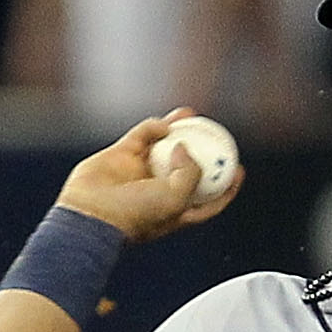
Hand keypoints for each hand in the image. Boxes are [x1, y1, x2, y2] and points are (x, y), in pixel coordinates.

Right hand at [55, 110, 243, 241]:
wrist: (92, 214)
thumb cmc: (135, 215)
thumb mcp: (175, 200)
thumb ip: (190, 173)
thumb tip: (185, 147)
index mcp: (176, 211)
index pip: (207, 199)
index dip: (225, 186)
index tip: (239, 169)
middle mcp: (158, 191)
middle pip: (187, 168)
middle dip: (203, 152)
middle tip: (218, 134)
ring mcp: (139, 172)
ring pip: (164, 147)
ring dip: (178, 130)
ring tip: (192, 115)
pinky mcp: (121, 156)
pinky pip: (142, 136)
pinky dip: (153, 128)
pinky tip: (163, 125)